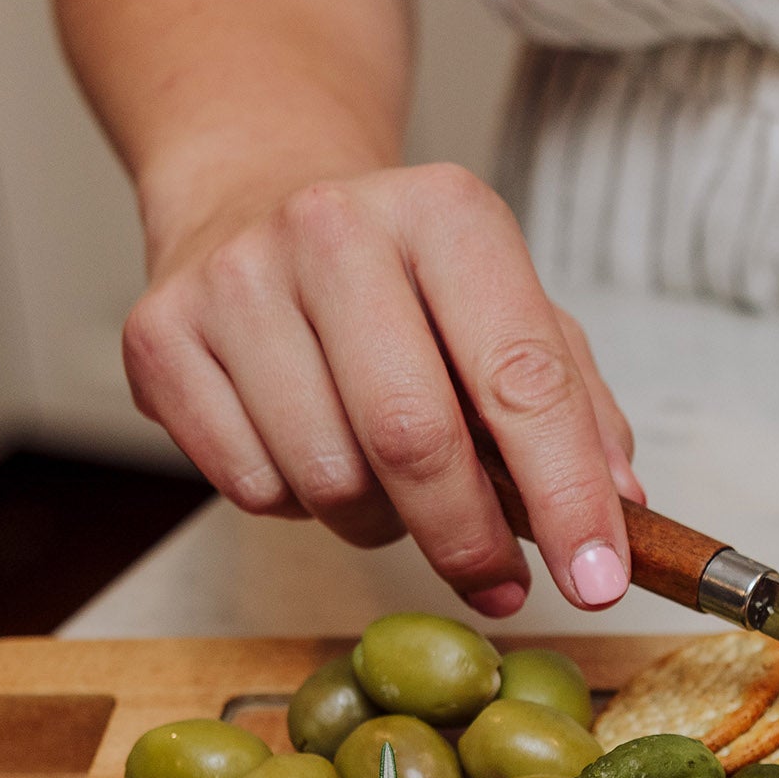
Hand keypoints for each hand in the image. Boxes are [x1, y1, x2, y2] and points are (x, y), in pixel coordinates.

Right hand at [120, 162, 643, 615]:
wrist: (251, 193)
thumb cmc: (402, 276)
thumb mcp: (508, 307)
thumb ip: (573, 406)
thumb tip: (618, 510)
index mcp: (445, 212)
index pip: (521, 378)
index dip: (567, 496)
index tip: (598, 578)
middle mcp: (333, 228)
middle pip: (414, 438)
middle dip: (469, 538)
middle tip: (500, 584)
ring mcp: (235, 279)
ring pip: (329, 479)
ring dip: (379, 522)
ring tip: (389, 484)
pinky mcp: (160, 337)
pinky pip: (248, 487)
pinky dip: (296, 504)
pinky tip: (307, 449)